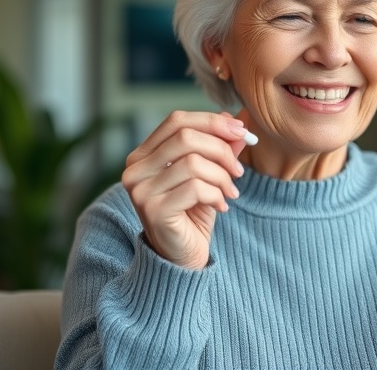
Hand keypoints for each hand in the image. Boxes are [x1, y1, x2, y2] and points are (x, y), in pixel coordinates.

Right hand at [122, 111, 249, 268]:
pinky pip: (195, 188)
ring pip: (193, 163)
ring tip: (230, 192)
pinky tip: (221, 206)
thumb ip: (220, 148)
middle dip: (222, 150)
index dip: (212, 121)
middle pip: (186, 137)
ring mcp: (141, 190)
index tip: (241, 131)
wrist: (183, 256)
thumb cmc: (194, 211)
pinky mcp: (153, 210)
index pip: (177, 120)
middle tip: (239, 170)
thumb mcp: (210, 174)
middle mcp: (135, 169)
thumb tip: (238, 123)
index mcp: (144, 154)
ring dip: (222, 177)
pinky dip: (216, 194)